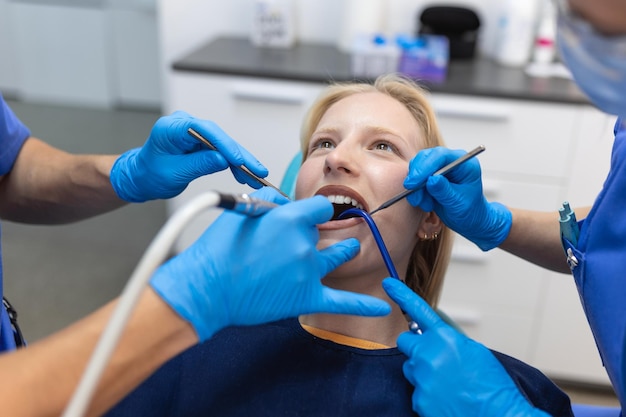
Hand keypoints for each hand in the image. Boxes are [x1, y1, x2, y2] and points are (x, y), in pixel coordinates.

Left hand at [110, 111, 268, 201]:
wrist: (142, 177)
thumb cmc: (150, 174)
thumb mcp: (174, 173)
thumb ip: (198, 164)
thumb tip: (222, 159)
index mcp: (171, 128)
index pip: (203, 130)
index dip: (224, 144)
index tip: (238, 160)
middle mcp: (185, 125)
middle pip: (219, 137)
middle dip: (239, 155)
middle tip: (256, 170)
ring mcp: (194, 132)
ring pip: (224, 144)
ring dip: (241, 161)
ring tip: (255, 177)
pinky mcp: (201, 142)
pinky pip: (221, 150)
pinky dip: (233, 163)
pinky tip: (245, 173)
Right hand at [151, 188, 390, 340]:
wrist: (208, 288)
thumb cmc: (219, 250)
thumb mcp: (242, 211)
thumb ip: (271, 200)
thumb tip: (285, 201)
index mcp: (291, 220)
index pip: (321, 207)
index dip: (315, 211)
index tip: (311, 214)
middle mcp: (304, 244)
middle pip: (324, 232)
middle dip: (315, 234)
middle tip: (300, 240)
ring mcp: (308, 272)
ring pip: (336, 256)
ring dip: (342, 252)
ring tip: (350, 249)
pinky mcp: (307, 297)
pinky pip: (343, 302)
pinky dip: (364, 305)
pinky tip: (384, 307)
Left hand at [382, 278, 548, 416]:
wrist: (501, 416)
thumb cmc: (493, 386)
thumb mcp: (475, 351)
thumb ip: (450, 339)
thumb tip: (435, 335)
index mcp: (445, 339)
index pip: (418, 311)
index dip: (401, 295)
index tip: (388, 284)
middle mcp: (429, 356)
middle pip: (406, 342)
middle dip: (416, 348)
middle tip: (435, 359)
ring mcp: (422, 380)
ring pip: (411, 369)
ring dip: (423, 373)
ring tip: (449, 385)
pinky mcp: (419, 401)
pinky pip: (416, 392)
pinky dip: (429, 396)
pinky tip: (448, 400)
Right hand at [404, 146, 511, 250]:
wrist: (469, 219)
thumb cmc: (469, 212)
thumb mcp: (458, 204)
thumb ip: (444, 191)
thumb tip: (431, 180)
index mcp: (464, 164)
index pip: (441, 156)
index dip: (425, 167)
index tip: (414, 182)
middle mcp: (451, 162)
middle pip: (426, 158)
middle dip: (416, 176)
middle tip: (411, 192)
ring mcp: (440, 167)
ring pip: (417, 168)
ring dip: (416, 188)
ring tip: (426, 204)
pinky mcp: (430, 175)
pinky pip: (415, 178)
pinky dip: (415, 192)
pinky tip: (425, 203)